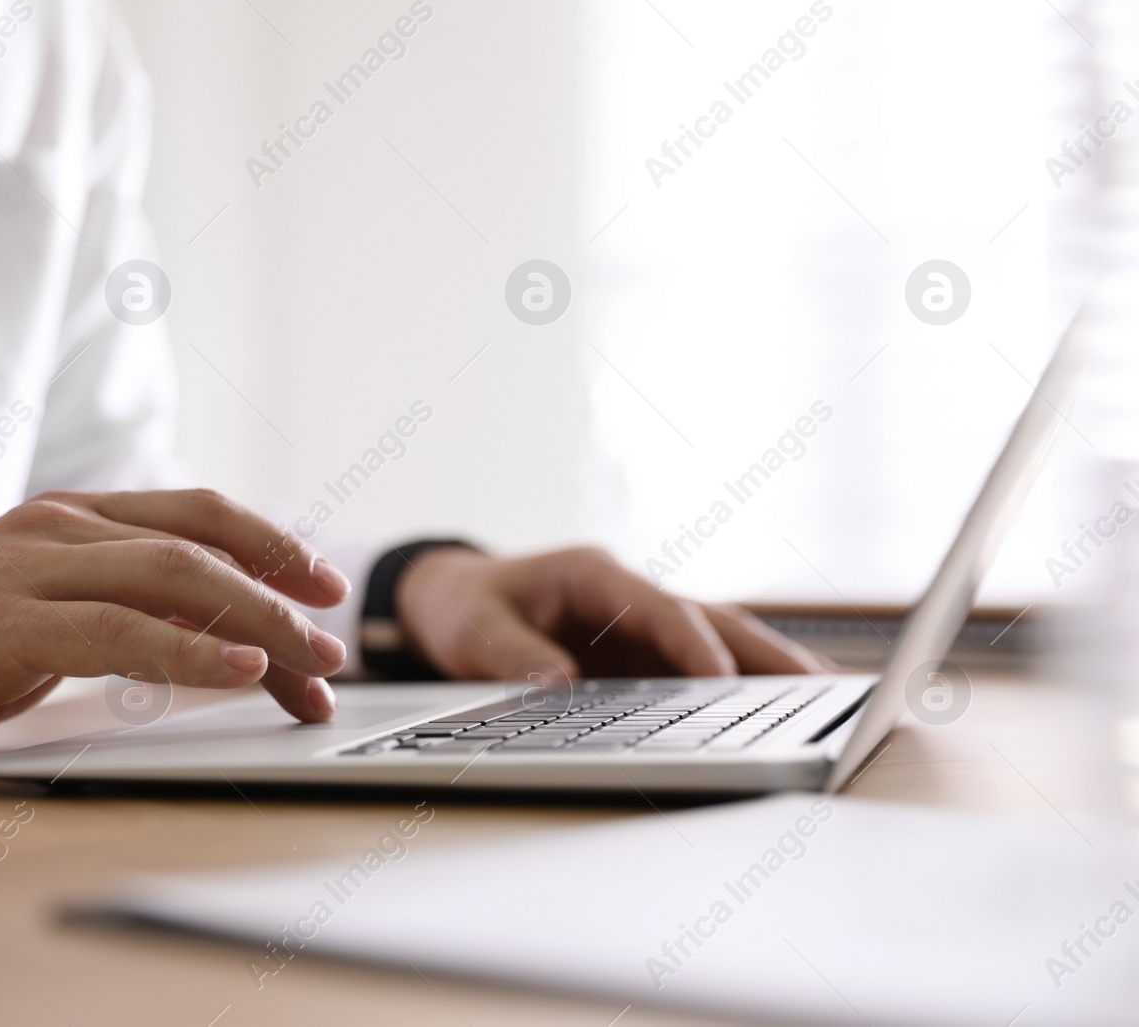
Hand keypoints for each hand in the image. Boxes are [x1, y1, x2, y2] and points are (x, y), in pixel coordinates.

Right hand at [0, 489, 351, 758]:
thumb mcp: (46, 611)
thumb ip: (118, 603)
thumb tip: (217, 632)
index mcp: (74, 516)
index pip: (197, 516)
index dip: (271, 543)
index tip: (325, 589)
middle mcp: (60, 526)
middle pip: (201, 547)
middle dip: (280, 596)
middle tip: (332, 649)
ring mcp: (30, 567)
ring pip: (173, 580)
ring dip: (256, 626)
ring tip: (310, 668)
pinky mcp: (3, 624)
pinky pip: (120, 634)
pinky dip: (189, 653)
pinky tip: (238, 673)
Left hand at [395, 546, 833, 684]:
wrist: (453, 600)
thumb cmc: (463, 607)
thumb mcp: (470, 627)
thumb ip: (507, 652)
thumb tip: (554, 680)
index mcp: (593, 577)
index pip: (656, 609)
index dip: (690, 644)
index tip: (720, 680)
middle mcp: (631, 597)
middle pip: (713, 622)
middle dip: (766, 654)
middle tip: (821, 688)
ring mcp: (645, 628)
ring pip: (723, 643)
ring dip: (773, 670)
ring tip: (833, 703)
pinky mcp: (647, 657)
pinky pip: (707, 669)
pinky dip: (749, 687)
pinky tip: (789, 712)